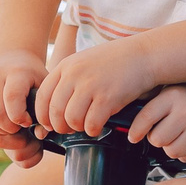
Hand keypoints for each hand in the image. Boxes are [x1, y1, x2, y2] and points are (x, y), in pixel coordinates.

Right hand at [0, 54, 48, 165]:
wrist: (13, 60)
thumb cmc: (33, 77)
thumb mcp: (44, 87)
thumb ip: (45, 110)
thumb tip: (39, 134)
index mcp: (15, 71)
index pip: (12, 98)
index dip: (20, 117)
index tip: (29, 121)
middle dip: (11, 128)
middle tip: (21, 128)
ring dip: (3, 131)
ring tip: (15, 126)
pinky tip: (5, 123)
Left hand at [34, 38, 158, 136]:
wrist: (143, 55)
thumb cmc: (114, 62)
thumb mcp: (84, 62)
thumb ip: (68, 79)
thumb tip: (53, 106)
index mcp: (66, 66)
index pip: (42, 95)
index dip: (42, 115)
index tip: (48, 124)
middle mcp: (75, 74)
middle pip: (55, 110)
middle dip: (59, 126)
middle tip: (68, 129)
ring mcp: (91, 85)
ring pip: (71, 119)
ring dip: (77, 128)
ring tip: (85, 126)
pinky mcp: (108, 97)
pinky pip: (91, 123)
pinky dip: (92, 129)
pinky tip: (98, 126)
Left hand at [127, 84, 185, 163]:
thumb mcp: (170, 92)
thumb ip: (150, 103)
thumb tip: (121, 116)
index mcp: (173, 96)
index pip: (146, 117)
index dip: (136, 131)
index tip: (133, 137)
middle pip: (157, 139)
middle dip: (156, 138)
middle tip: (163, 131)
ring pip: (171, 151)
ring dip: (170, 147)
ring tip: (176, 135)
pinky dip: (183, 153)